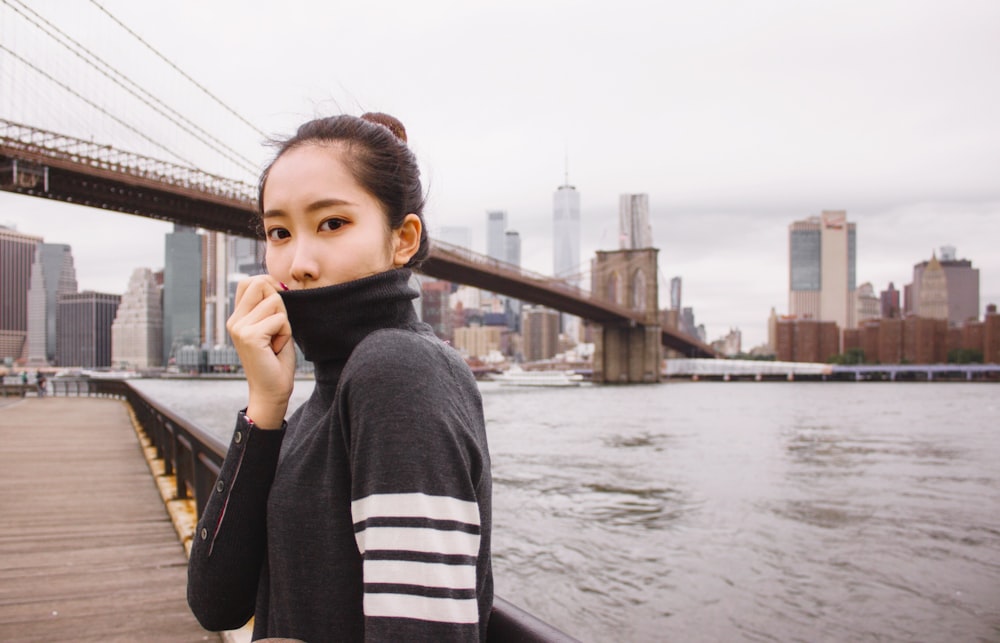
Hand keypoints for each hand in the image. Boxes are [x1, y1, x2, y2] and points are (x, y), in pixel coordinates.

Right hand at [227, 276, 294, 428]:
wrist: (271, 391)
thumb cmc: (276, 360)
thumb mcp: (272, 327)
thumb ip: (270, 305)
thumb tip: (277, 283)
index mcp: (237, 317)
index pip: (249, 281)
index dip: (269, 285)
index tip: (278, 308)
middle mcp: (234, 320)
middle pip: (260, 284)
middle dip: (279, 302)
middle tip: (277, 328)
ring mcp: (239, 327)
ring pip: (274, 302)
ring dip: (284, 322)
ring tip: (275, 341)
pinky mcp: (249, 336)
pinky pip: (279, 319)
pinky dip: (285, 333)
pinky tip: (276, 348)